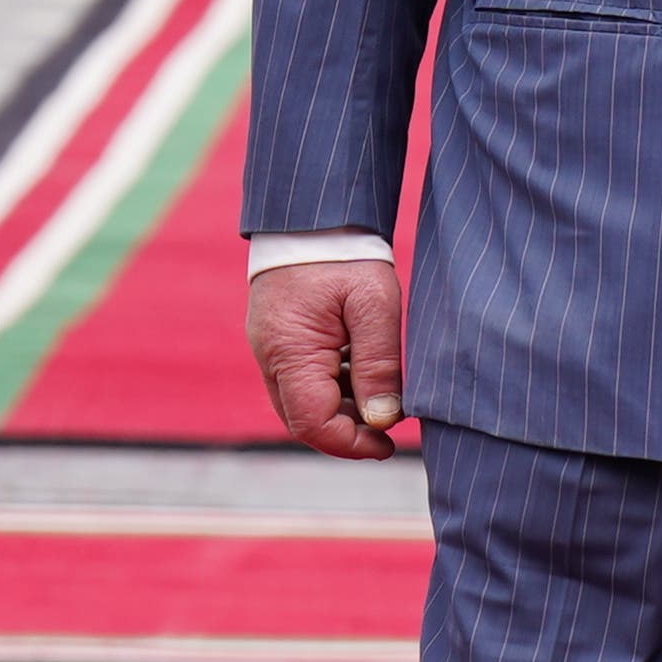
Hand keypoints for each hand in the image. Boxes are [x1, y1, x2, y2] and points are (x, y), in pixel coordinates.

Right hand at [248, 255, 411, 458]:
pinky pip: (301, 381)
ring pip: (302, 403)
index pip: (313, 424)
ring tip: (384, 398)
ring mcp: (270, 349)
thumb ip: (379, 365)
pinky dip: (333, 389)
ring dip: (342, 411)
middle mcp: (270, 357)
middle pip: (304, 420)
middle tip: (391, 430)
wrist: (312, 216)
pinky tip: (365, 375)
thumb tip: (384, 420)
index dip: (351, 444)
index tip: (389, 445)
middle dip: (347, 433)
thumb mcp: (374, 306)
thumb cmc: (346, 256)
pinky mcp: (278, 340)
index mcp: (290, 352)